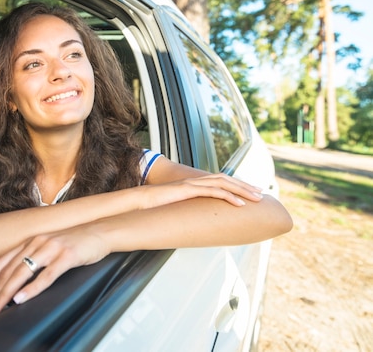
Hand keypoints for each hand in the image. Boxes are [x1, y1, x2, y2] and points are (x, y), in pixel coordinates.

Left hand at [0, 226, 108, 323]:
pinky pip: (46, 275)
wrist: (100, 231)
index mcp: (28, 242)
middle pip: (7, 272)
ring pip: (21, 273)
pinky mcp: (66, 255)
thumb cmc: (74, 243)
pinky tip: (22, 298)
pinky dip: (32, 288)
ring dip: (6, 294)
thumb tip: (14, 286)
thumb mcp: (47, 249)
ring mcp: (50, 248)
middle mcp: (35, 243)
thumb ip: (32, 262)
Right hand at [140, 173, 263, 209]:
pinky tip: (239, 204)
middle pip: (226, 179)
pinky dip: (229, 197)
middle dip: (245, 186)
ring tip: (256, 199)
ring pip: (224, 183)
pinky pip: (213, 192)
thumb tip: (193, 221)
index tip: (249, 192)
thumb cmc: (154, 206)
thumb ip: (186, 210)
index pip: (219, 181)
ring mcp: (192, 184)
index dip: (236, 185)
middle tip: (261, 194)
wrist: (139, 200)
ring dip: (242, 190)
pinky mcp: (189, 190)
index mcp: (192, 184)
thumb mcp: (175, 207)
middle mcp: (195, 181)